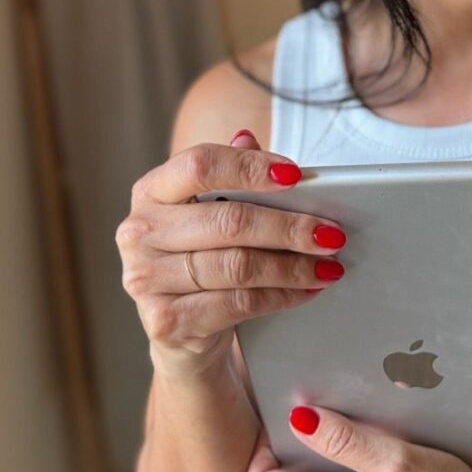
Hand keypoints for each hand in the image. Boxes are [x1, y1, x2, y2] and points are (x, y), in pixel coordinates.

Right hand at [115, 130, 346, 377]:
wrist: (179, 331)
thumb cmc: (201, 258)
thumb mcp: (210, 212)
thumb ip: (229, 174)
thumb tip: (248, 140)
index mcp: (151, 191)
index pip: (200, 165)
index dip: (250, 168)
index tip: (296, 176)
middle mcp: (139, 233)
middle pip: (229, 221)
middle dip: (290, 227)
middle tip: (332, 233)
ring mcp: (146, 280)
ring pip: (239, 266)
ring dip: (293, 266)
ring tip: (329, 265)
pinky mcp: (166, 321)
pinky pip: (239, 303)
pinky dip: (281, 296)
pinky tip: (306, 290)